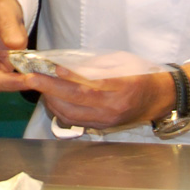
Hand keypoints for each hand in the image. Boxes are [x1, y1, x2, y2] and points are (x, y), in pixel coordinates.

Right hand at [0, 0, 32, 90]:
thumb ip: (8, 26)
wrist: (6, 6)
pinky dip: (19, 78)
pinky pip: (8, 76)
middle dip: (4, 81)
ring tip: (34, 79)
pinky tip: (33, 76)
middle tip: (26, 81)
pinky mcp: (0, 63)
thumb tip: (15, 45)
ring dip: (13, 82)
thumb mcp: (3, 10)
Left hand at [30, 68, 174, 130]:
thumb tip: (66, 67)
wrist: (157, 99)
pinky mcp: (102, 127)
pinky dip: (59, 110)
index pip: (92, 83)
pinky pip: (75, 121)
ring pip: (72, 114)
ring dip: (51, 100)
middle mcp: (114, 107)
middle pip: (77, 100)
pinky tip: (51, 99)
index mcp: (123, 86)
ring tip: (38, 87)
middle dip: (50, 89)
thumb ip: (96, 66)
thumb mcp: (122, 62)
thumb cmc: (139, 75)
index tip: (52, 68)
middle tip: (31, 78)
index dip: (70, 77)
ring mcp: (107, 120)